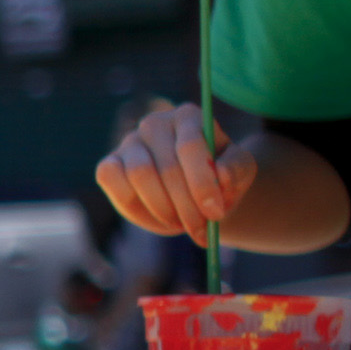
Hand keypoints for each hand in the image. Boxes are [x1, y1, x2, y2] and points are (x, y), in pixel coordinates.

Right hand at [95, 98, 257, 239]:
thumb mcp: (240, 173)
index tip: (215, 213)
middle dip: (186, 206)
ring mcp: (130, 142)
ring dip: (163, 208)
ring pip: (139, 174)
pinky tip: (156, 216)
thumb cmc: (220, 179)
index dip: (202, 183)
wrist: (196, 194)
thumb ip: (237, 169)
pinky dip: (134, 205)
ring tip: (181, 224)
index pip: (190, 146)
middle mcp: (155, 123)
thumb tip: (222, 175)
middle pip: (167, 166)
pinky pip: (111, 179)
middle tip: (201, 232)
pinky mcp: (109, 164)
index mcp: (189, 117)